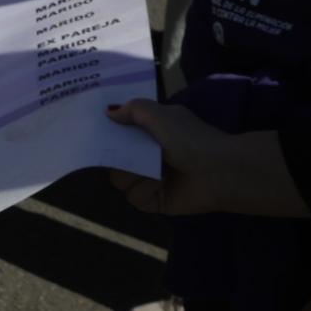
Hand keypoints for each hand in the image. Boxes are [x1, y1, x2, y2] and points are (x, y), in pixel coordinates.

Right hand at [104, 99, 302, 220]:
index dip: (107, 131)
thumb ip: (134, 110)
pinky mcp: (155, 200)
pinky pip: (134, 197)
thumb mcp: (161, 115)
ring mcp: (150, 178)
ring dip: (129, 173)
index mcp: (151, 131)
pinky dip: (142, 190)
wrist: (220, 171)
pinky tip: (157, 182)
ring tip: (147, 168)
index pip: (119, 131)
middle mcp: (148, 154)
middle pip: (114, 157)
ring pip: (120, 179)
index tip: (89, 128)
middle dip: (111, 154)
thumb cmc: (191, 139)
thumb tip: (108, 112)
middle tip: (112, 152)